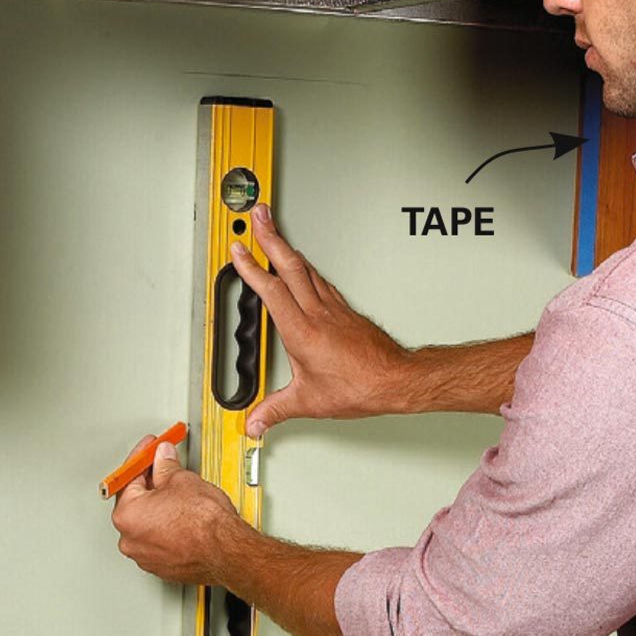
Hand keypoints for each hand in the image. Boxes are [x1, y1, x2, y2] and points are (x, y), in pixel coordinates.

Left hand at [110, 438, 246, 584]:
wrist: (226, 550)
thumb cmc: (204, 522)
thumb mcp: (181, 480)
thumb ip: (165, 466)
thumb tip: (163, 458)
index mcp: (126, 515)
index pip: (129, 478)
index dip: (142, 458)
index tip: (149, 449)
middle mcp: (129, 539)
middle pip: (136, 503)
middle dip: (150, 483)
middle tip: (163, 468)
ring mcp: (145, 556)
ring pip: (147, 524)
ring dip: (159, 508)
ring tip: (178, 496)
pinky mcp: (162, 567)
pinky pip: (159, 541)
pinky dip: (166, 528)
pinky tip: (182, 518)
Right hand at [230, 204, 411, 435]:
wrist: (396, 380)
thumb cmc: (360, 386)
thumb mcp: (309, 402)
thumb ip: (275, 410)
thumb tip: (255, 421)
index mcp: (302, 331)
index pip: (271, 291)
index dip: (252, 268)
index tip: (238, 250)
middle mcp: (318, 313)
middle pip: (290, 265)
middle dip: (271, 236)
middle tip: (259, 214)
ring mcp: (334, 309)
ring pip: (306, 269)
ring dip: (287, 247)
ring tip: (275, 231)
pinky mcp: (345, 311)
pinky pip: (321, 281)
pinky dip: (306, 268)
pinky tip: (303, 266)